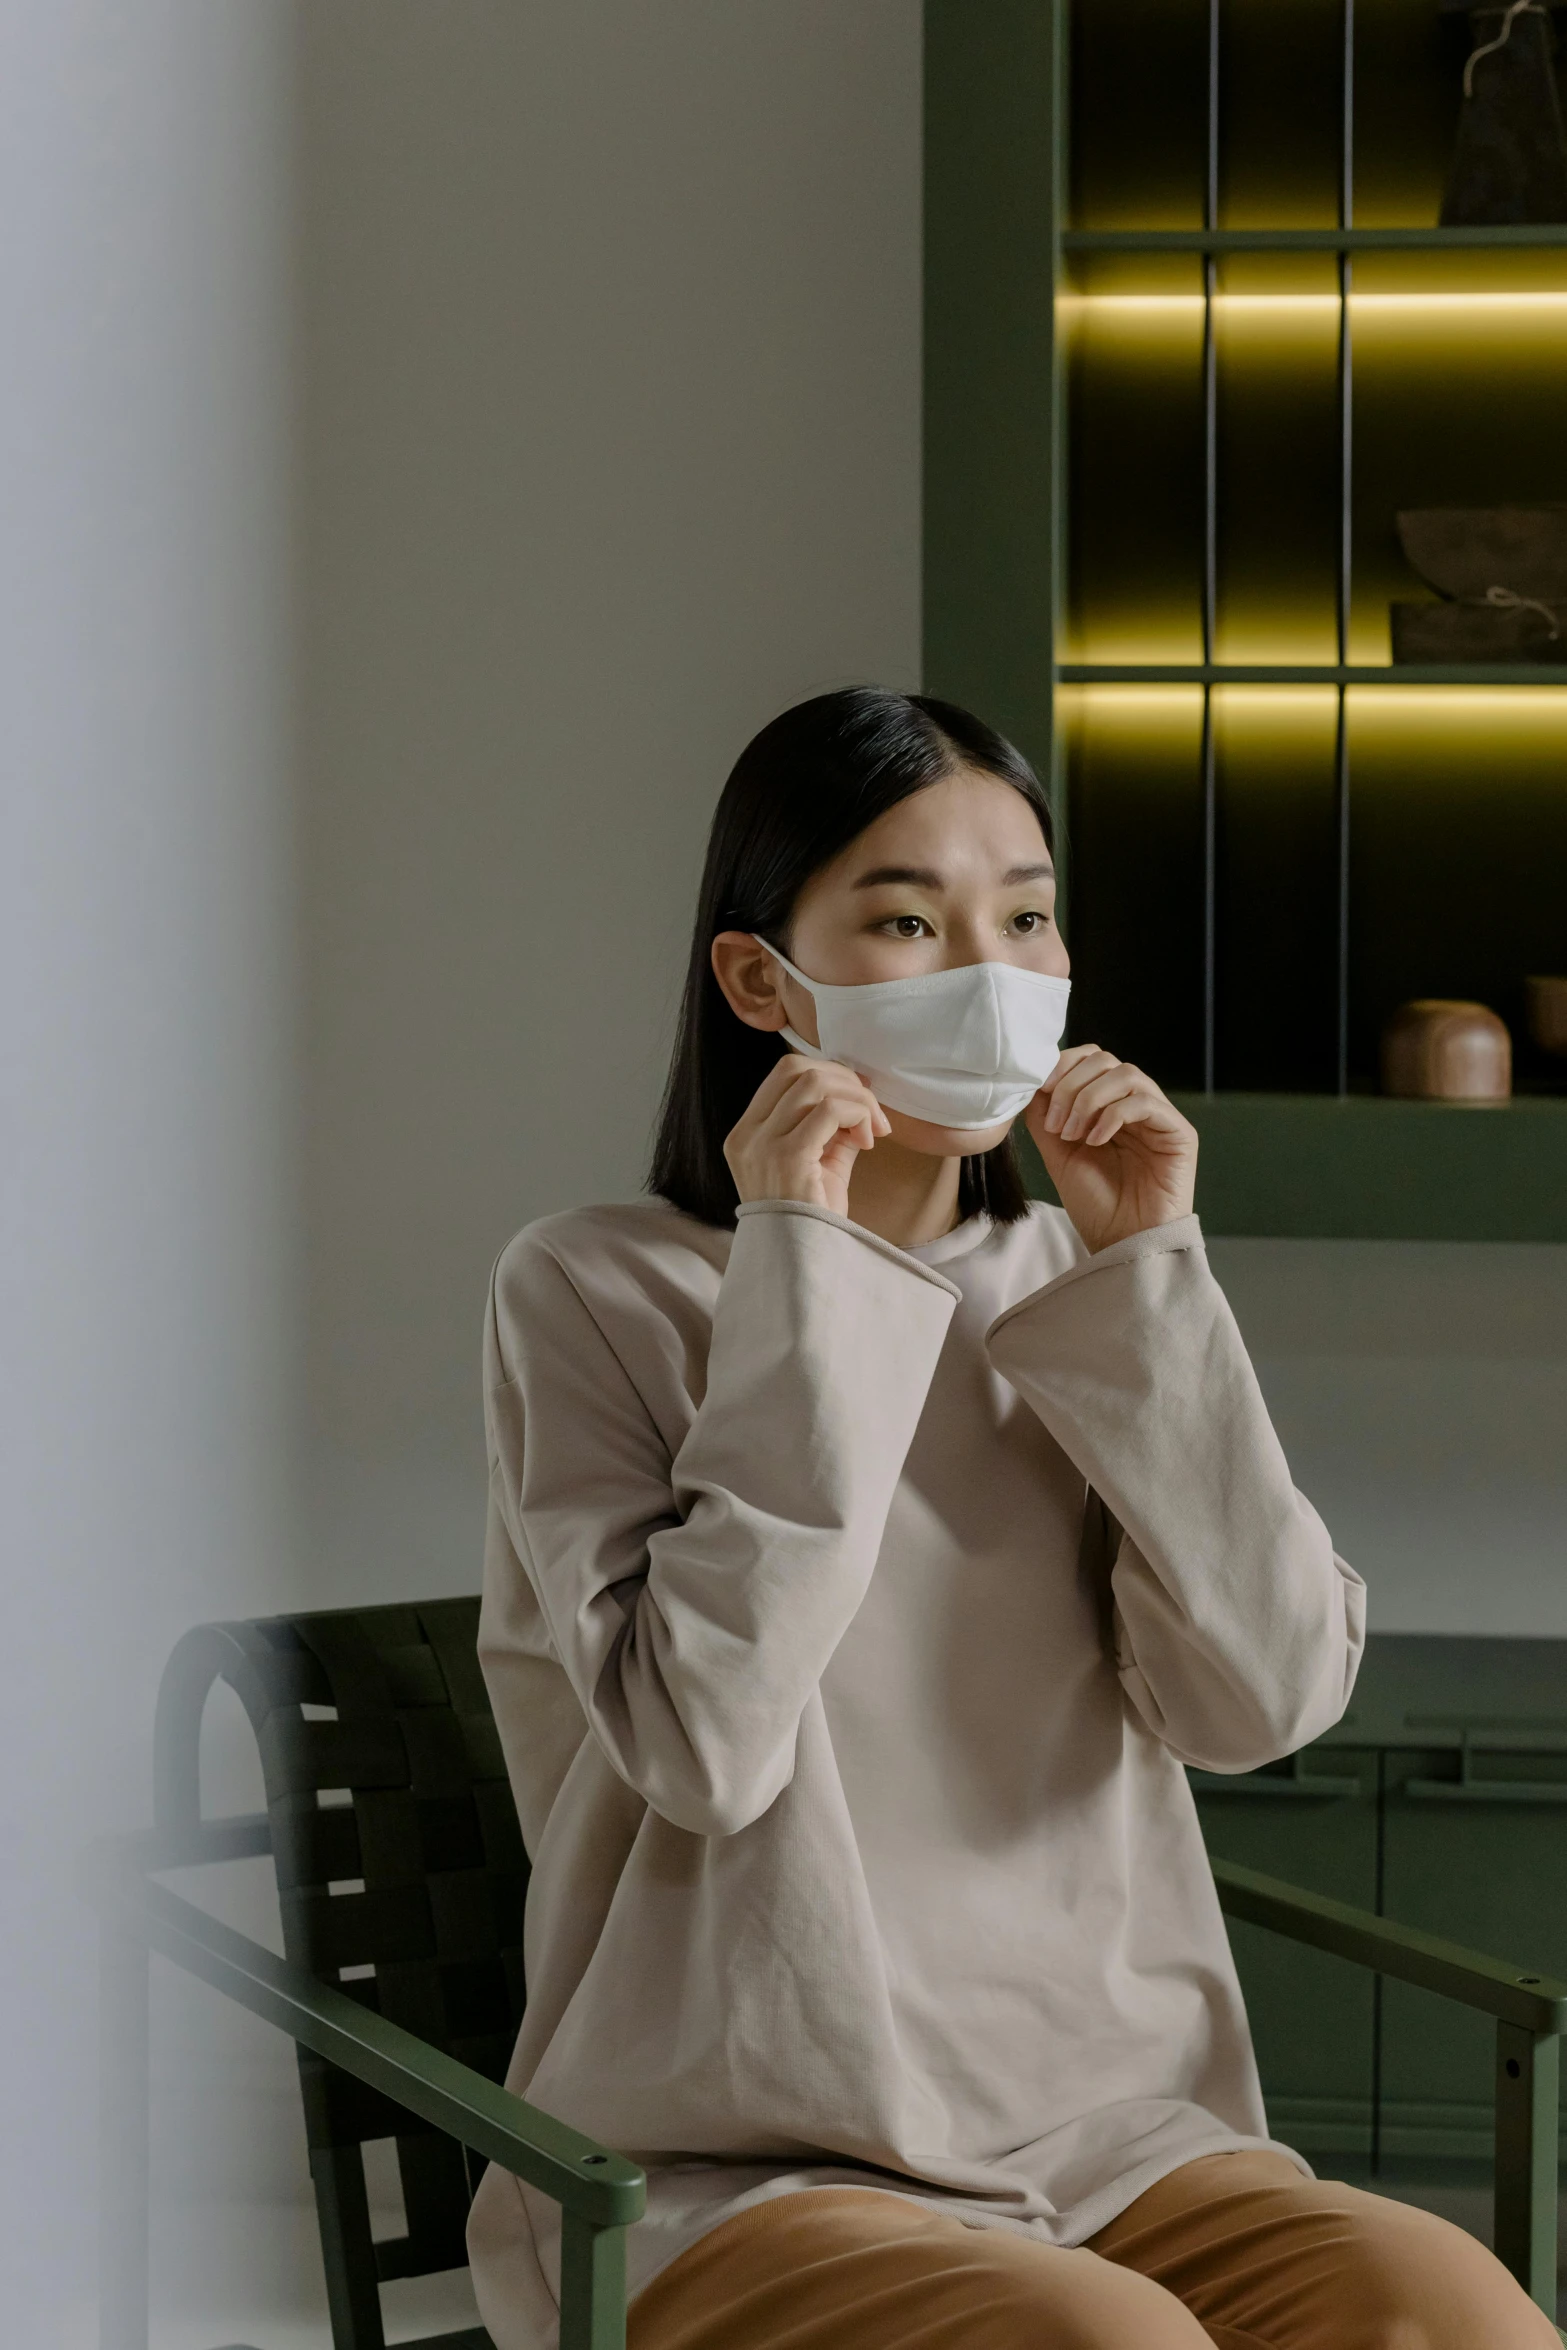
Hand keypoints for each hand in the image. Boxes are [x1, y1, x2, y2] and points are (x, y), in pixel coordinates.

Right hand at [725, 1055, 890, 1218]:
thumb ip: (830, 1128)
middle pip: (796, 1069)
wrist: (803, 1266)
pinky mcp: (786, 1158)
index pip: (783, 1074)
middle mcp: (746, 1136)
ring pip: (815, 1084)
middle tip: (872, 1112)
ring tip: (873, 1131)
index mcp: (746, 1134)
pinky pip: (829, 1110)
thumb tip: (859, 1096)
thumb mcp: (819, 1164)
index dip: (828, 1074)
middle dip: (844, 1080)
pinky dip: (858, 1115)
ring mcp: (762, 1146)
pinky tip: (868, 1142)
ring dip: (856, 1099)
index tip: (858, 1098)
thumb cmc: (812, 1222)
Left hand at [1024, 1045, 1196, 1253]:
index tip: (1039, 1091)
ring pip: (1126, 1074)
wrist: (1122, 1245)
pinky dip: (1113, 1115)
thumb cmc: (1096, 1205)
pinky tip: (1096, 1141)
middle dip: (1071, 1085)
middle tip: (1057, 1124)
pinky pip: (1146, 1102)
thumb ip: (1045, 1116)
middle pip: (1106, 1061)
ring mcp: (1159, 1118)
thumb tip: (1033, 1081)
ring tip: (1074, 1135)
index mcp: (1109, 1106)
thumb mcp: (1058, 1154)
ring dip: (1089, 1099)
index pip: (1090, 1060)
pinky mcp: (1179, 1133)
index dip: (1063, 1065)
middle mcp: (1135, 1106)